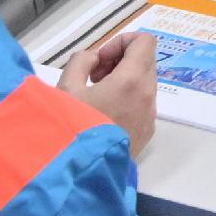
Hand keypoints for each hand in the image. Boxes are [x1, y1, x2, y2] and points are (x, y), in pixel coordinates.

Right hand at [66, 31, 157, 148]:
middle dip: (120, 60)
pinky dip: (127, 98)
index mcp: (132, 81)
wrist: (81, 174)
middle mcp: (148, 96)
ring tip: (95, 96)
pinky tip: (103, 113)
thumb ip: (80, 62)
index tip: (99, 60)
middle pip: (145, 61)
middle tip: (93, 77)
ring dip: (123, 79)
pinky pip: (143, 103)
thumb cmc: (71, 129)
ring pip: (144, 83)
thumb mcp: (65, 88)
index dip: (121, 42)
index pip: (145, 41)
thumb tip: (94, 59)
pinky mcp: (147, 133)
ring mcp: (150, 116)